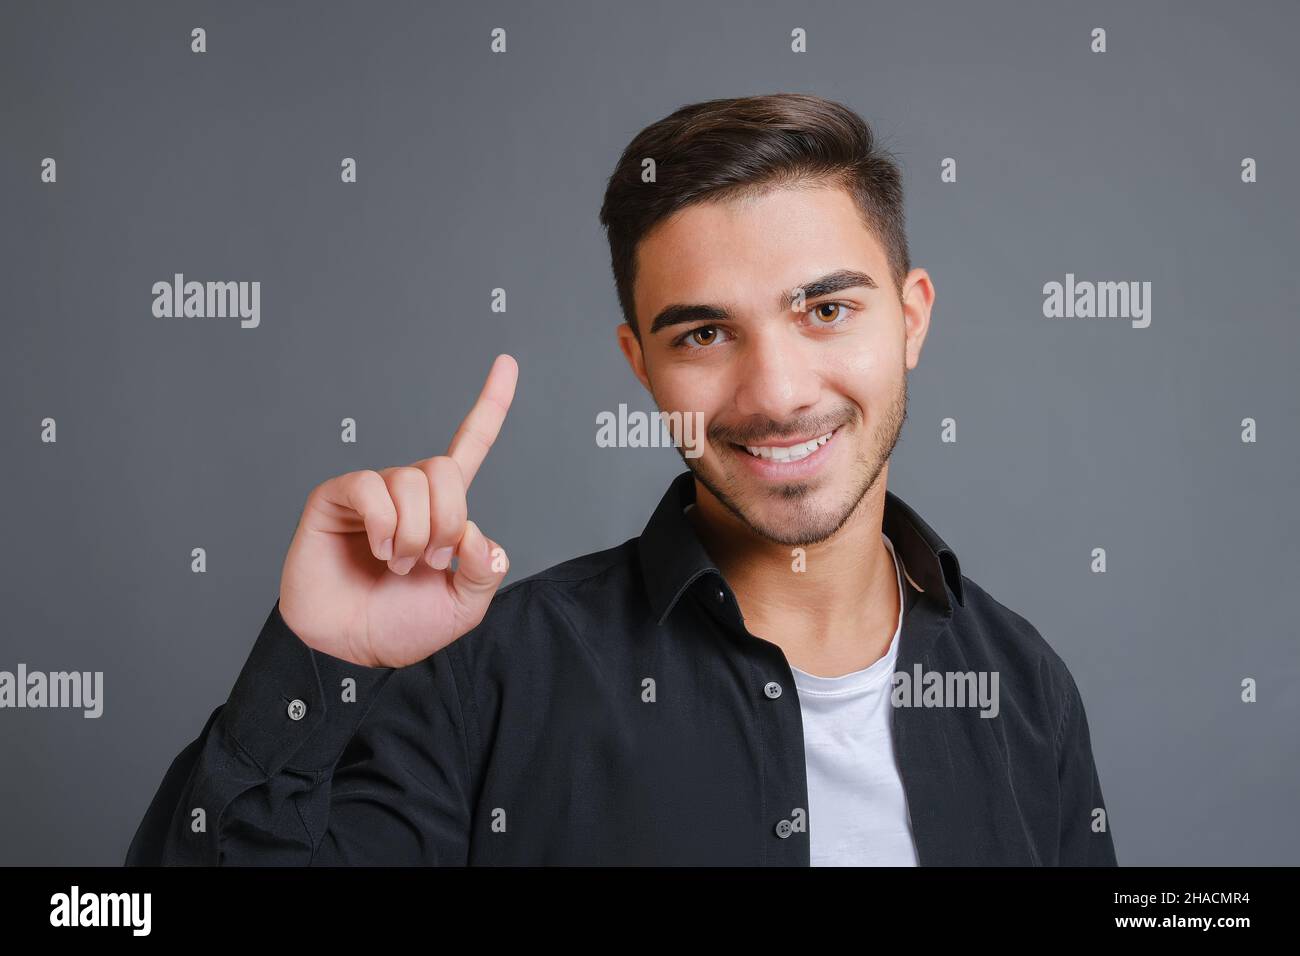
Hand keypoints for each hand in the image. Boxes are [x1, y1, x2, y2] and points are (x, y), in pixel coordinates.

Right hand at [277, 354, 517, 667]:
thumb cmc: (402, 625)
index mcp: (444, 508)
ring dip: (413, 535)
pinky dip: (384, 524)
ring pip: (411, 481)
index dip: (490, 405)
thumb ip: (485, 570)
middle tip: (430, 561)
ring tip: (398, 565)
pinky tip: (380, 550)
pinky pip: (370, 487)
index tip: (507, 362)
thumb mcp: (464, 605)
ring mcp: (372, 494)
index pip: (471, 445)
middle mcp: (409, 493)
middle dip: (447, 522)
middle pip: (443, 469)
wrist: (352, 649)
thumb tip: (479, 535)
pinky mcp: (336, 498)